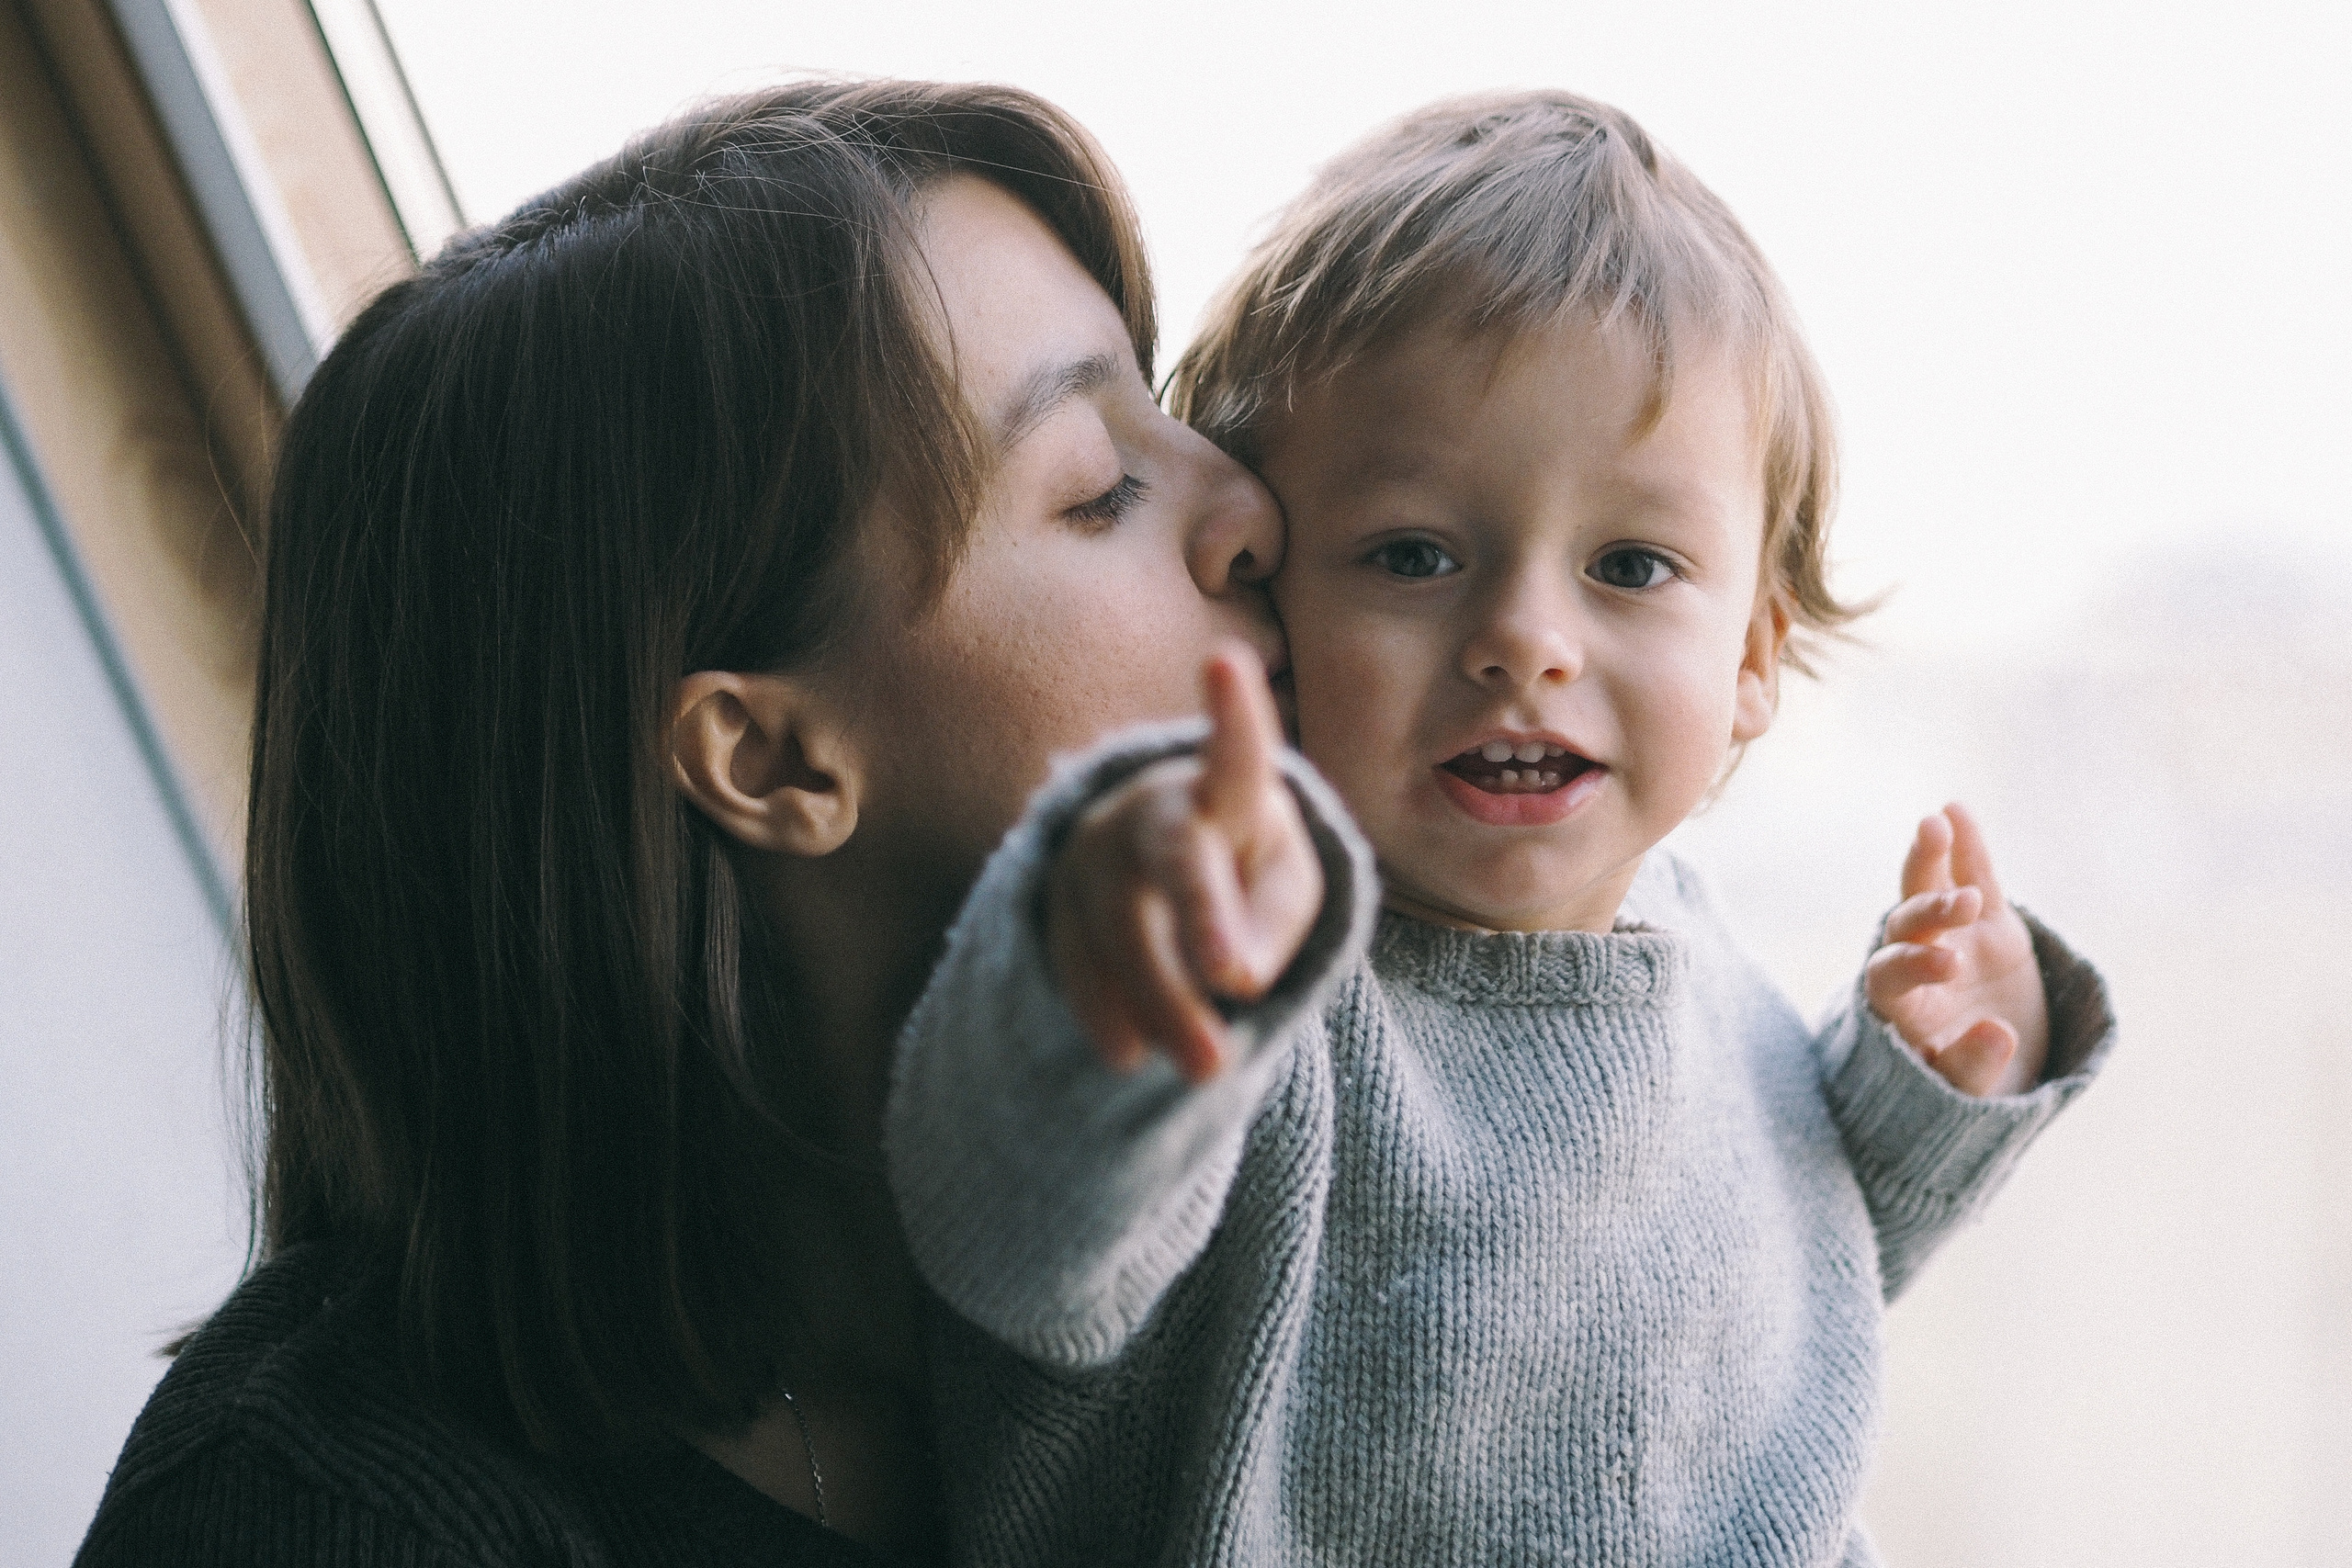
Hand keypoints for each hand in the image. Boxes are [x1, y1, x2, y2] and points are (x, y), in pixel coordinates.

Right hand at [1044, 647, 1323, 1083]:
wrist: (1162, 861)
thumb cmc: (1247, 866)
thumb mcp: (1287, 886)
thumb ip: (1276, 922)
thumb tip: (1236, 976)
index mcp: (1224, 791)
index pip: (1234, 752)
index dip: (1234, 710)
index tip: (1226, 659)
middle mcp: (1149, 810)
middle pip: (1172, 861)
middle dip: (1201, 929)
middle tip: (1239, 1000)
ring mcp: (1092, 854)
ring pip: (1117, 923)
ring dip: (1161, 999)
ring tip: (1209, 1069)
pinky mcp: (1055, 902)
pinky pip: (1072, 956)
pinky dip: (1103, 1008)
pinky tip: (1129, 1055)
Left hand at [1863, 804, 2049, 1097]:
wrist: (2002, 1064)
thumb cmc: (1970, 1083)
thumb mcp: (1969, 1093)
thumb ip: (1972, 1067)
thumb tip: (1998, 1034)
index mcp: (1899, 1007)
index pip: (1890, 978)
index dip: (1914, 966)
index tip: (1948, 965)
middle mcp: (1916, 963)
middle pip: (1904, 927)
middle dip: (1930, 913)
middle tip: (1960, 907)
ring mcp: (1951, 936)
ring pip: (1924, 890)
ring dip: (1928, 858)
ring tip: (1936, 825)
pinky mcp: (1988, 919)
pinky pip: (1972, 875)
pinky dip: (1965, 844)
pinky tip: (1955, 808)